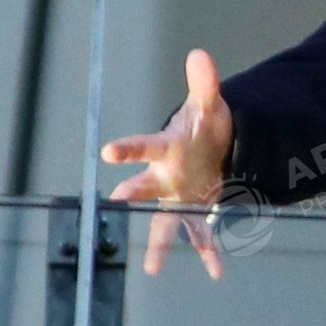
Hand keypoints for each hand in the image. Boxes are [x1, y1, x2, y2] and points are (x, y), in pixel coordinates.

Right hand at [101, 48, 233, 278]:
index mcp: (166, 150)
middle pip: (145, 188)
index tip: (108, 152)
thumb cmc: (202, 127)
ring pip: (164, 223)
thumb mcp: (209, 105)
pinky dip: (210, 253)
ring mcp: (177, 198)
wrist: (211, 150)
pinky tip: (217, 271)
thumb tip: (200, 54)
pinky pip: (201, 236)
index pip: (143, 146)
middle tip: (118, 201)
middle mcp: (164, 178)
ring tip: (152, 267)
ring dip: (161, 244)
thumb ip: (204, 83)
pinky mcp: (195, 212)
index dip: (127, 149)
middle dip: (133, 195)